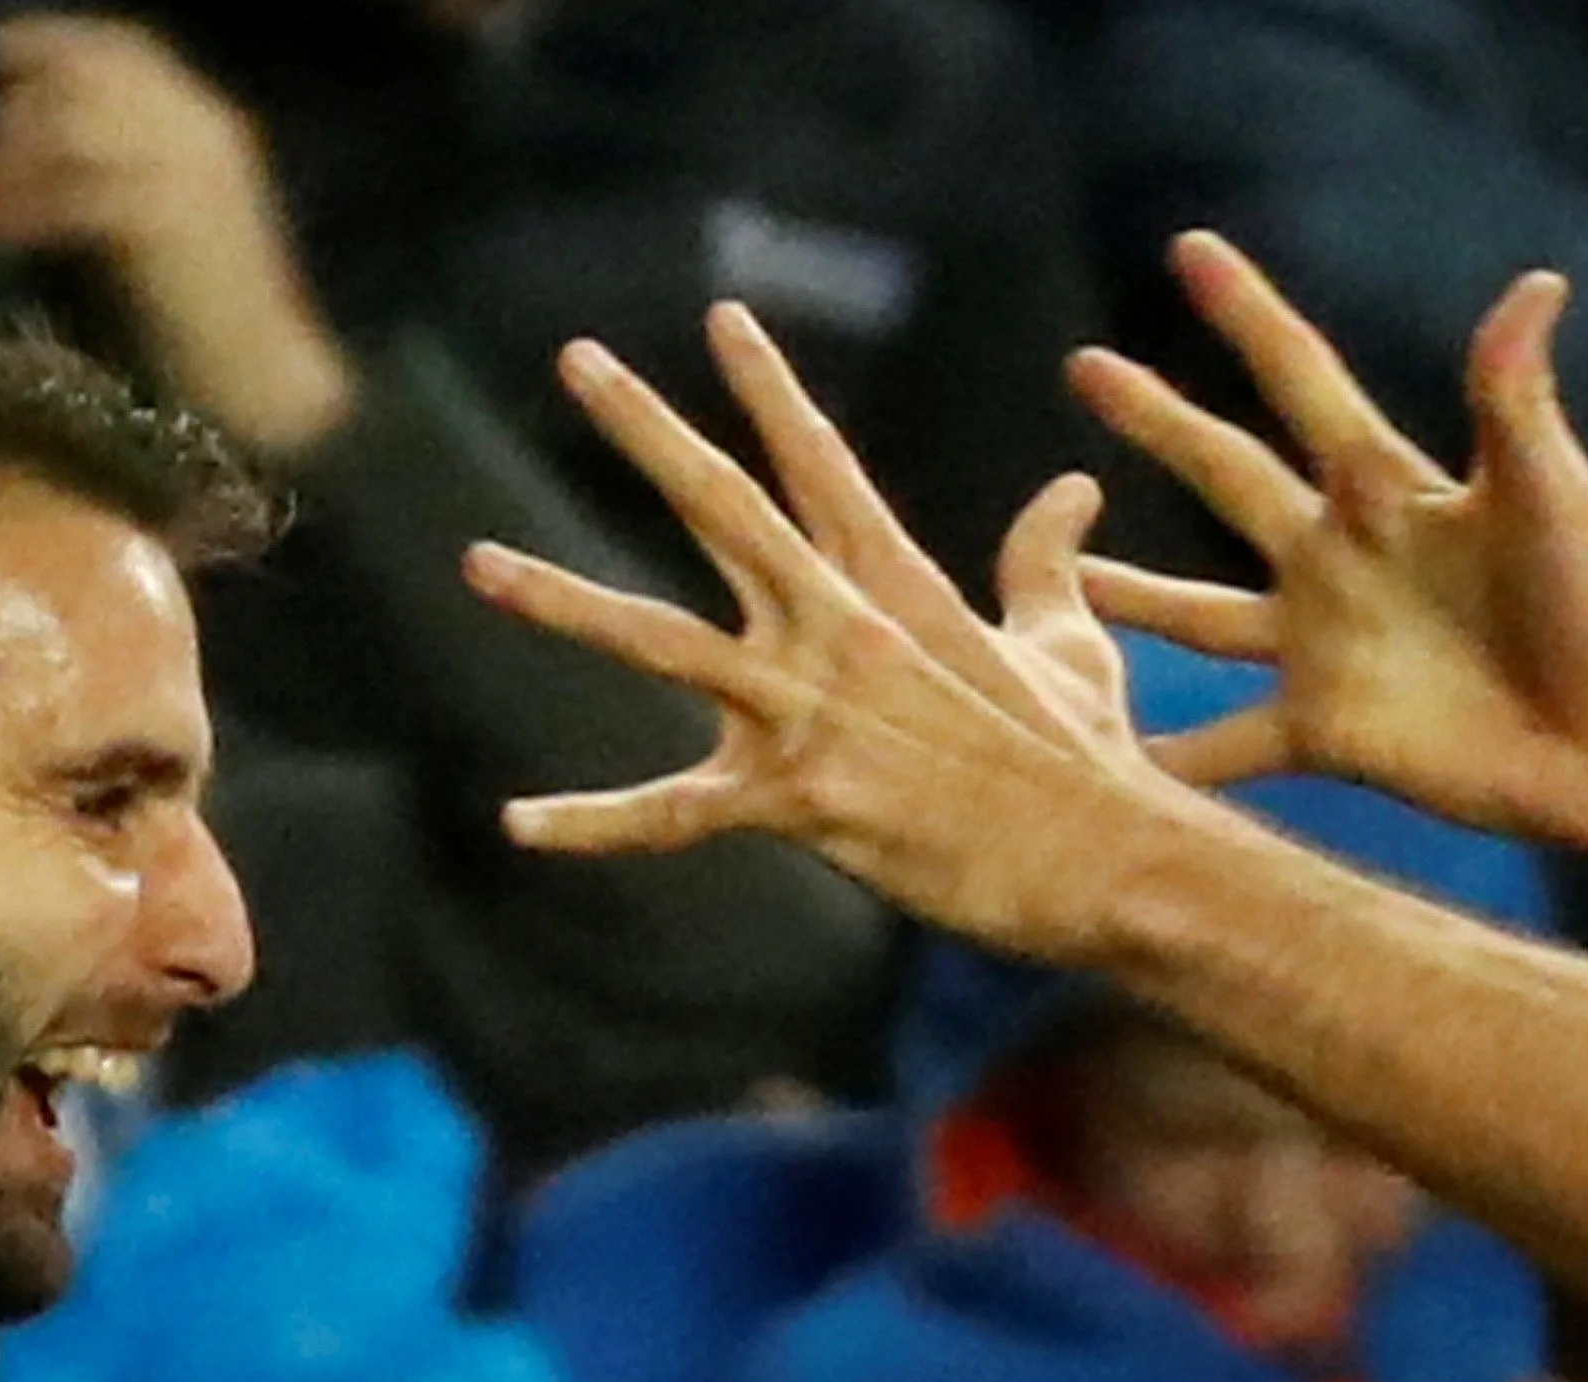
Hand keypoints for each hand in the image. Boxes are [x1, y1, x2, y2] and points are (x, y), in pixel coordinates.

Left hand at [0, 16, 356, 451]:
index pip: (122, 49)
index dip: (50, 41)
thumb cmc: (200, 316)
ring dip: (8, 165)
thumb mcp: (162, 217)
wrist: (259, 380)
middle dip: (13, 115)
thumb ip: (113, 166)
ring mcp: (186, 173)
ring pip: (67, 128)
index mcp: (206, 125)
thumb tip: (21, 135)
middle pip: (81, 82)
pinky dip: (20, 210)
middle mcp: (200, 132)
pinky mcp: (163, 220)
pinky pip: (68, 190)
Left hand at [462, 303, 1202, 964]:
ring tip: (479, 563)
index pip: (821, 464)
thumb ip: (1046, 562)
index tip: (722, 316)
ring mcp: (813, 714)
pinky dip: (594, 824)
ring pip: (665, 643)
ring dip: (566, 600)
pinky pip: (675, 816)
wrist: (1108, 858)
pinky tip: (516, 824)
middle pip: (725, 507)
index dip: (769, 389)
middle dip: (648, 430)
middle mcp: (841, 629)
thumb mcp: (1069, 642)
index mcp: (898, 585)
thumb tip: (1072, 490)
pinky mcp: (802, 804)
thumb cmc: (1087, 758)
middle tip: (578, 359)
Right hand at [1071, 231, 1587, 860]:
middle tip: (1084, 366)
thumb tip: (1537, 284)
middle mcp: (1342, 559)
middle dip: (1159, 420)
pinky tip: (1109, 765)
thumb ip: (1516, 397)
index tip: (1190, 251)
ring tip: (1061, 578)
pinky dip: (1167, 762)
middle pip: (1227, 474)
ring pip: (1200, 615)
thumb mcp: (1554, 495)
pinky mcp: (1329, 735)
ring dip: (1130, 597)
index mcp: (1389, 490)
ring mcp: (1326, 648)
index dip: (1247, 316)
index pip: (1302, 381)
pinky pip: (1228, 748)